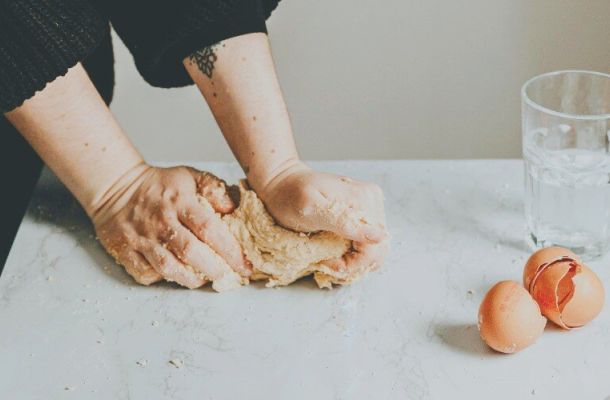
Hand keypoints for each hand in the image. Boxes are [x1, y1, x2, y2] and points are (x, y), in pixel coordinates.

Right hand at [92, 164, 249, 289]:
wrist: (116, 186)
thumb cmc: (160, 185)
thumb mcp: (190, 176)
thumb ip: (214, 188)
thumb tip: (232, 207)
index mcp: (179, 201)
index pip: (208, 228)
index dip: (230, 250)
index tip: (244, 264)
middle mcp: (161, 221)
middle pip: (190, 252)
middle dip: (214, 269)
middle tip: (227, 276)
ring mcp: (141, 237)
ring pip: (168, 267)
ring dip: (190, 279)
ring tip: (204, 280)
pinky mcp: (124, 250)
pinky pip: (145, 273)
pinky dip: (161, 279)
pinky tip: (174, 275)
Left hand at [257, 160, 388, 271]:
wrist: (283, 184)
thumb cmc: (290, 196)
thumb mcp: (310, 208)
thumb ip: (343, 221)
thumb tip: (379, 236)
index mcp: (364, 200)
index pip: (375, 247)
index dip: (352, 263)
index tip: (327, 262)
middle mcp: (373, 203)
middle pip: (379, 251)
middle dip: (353, 265)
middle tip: (327, 262)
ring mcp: (370, 210)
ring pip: (375, 251)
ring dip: (353, 262)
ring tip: (330, 259)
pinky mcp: (363, 217)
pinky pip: (368, 246)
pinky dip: (353, 256)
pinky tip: (335, 252)